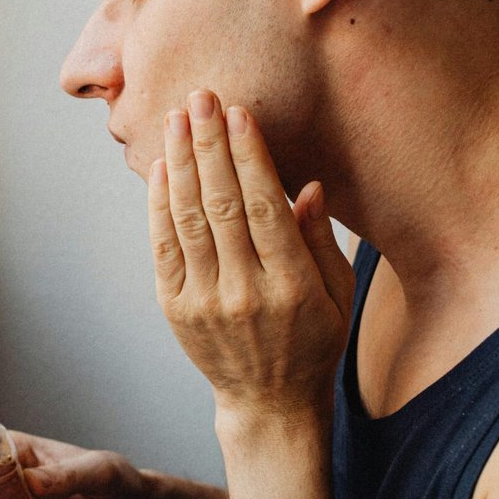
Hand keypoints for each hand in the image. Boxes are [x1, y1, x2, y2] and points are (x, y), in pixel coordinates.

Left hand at [148, 91, 354, 426]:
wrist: (268, 402)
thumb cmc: (314, 340)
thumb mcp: (338, 294)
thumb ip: (321, 240)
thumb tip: (308, 185)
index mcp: (292, 286)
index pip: (265, 209)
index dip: (249, 157)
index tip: (238, 113)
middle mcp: (243, 292)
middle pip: (221, 205)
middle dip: (209, 145)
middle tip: (200, 97)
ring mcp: (203, 301)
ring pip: (187, 219)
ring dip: (180, 163)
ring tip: (176, 118)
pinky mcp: (174, 306)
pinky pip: (164, 244)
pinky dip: (160, 202)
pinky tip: (162, 167)